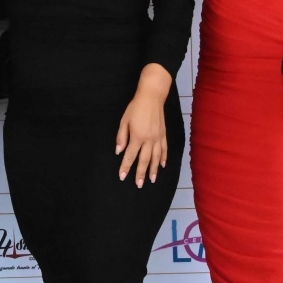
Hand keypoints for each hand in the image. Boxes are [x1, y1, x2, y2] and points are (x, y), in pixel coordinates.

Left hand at [115, 68, 171, 186]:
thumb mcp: (124, 121)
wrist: (152, 97)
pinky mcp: (163, 135)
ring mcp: (158, 138)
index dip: (126, 167)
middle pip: (144, 161)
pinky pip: (164, 150)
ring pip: (156, 158)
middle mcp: (149, 140)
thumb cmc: (135, 108)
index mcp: (137, 137)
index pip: (130, 156)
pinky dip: (163, 159)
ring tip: (152, 180)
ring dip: (154, 170)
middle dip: (141, 173)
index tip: (122, 177)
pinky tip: (162, 166)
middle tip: (139, 185)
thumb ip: (122, 137)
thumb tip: (119, 151)